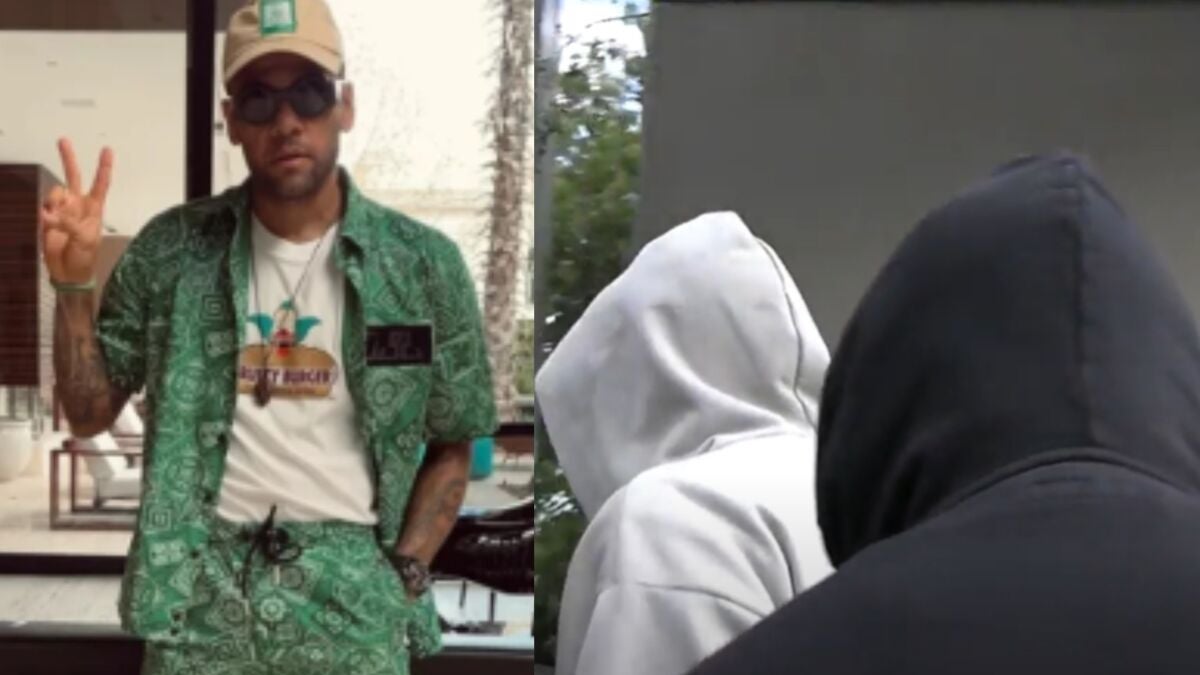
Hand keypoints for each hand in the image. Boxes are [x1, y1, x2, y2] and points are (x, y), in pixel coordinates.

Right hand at [39, 138, 112, 284]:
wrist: (68, 271)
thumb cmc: (84, 255)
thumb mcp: (84, 240)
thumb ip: (71, 223)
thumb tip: (53, 213)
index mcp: (93, 208)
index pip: (100, 184)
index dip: (103, 167)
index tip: (107, 149)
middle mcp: (77, 204)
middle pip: (73, 176)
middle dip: (68, 158)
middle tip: (63, 140)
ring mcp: (60, 209)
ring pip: (55, 192)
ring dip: (55, 201)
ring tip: (57, 220)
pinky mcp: (46, 217)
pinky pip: (43, 206)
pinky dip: (44, 213)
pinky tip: (47, 223)